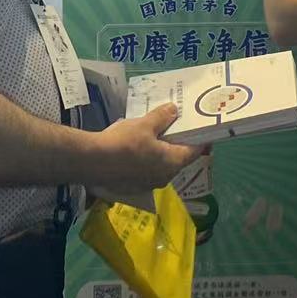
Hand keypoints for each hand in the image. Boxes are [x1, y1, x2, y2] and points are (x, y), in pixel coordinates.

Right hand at [86, 104, 204, 202]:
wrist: (93, 162)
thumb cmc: (124, 142)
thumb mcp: (145, 124)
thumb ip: (162, 117)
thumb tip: (174, 110)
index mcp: (172, 163)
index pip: (194, 151)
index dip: (200, 140)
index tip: (204, 131)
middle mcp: (164, 177)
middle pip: (177, 160)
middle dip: (177, 145)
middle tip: (176, 129)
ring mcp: (148, 185)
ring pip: (160, 167)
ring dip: (160, 154)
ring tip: (154, 137)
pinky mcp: (133, 187)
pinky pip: (145, 172)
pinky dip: (146, 161)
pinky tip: (136, 150)